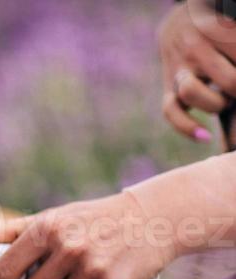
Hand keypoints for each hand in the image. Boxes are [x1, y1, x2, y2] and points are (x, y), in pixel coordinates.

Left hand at [0, 194, 174, 278]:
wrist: (153, 217)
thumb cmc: (91, 220)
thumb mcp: (52, 218)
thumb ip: (10, 232)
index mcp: (46, 230)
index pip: (4, 272)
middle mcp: (68, 247)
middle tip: (59, 277)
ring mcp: (94, 268)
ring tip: (87, 273)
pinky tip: (108, 277)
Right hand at [159, 0, 235, 141]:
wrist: (181, 23)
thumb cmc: (221, 29)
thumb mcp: (232, 29)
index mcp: (218, 29)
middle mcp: (195, 48)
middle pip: (229, 81)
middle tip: (235, 89)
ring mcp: (179, 69)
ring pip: (192, 93)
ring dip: (217, 105)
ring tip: (226, 101)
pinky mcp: (168, 87)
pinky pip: (171, 112)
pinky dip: (186, 127)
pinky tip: (205, 136)